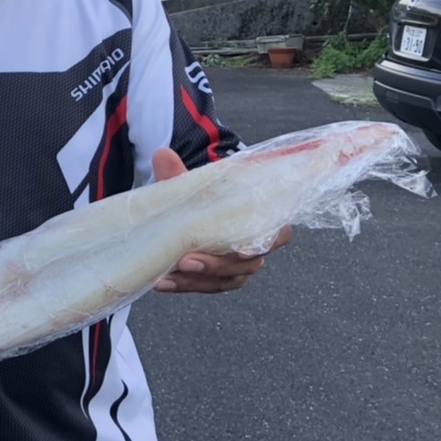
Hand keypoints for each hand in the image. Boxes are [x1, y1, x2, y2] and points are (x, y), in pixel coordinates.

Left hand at [150, 148, 292, 293]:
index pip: (278, 236)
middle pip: (246, 265)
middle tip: (187, 260)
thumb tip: (162, 154)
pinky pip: (203, 286)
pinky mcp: (216, 279)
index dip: (264, 245)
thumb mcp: (192, 184)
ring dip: (196, 280)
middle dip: (216, 265)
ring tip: (170, 275)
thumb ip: (179, 173)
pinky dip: (183, 286)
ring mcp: (236, 267)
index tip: (241, 250)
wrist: (189, 211)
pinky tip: (162, 282)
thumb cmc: (202, 196)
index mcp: (262, 221)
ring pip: (224, 280)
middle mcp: (254, 249)